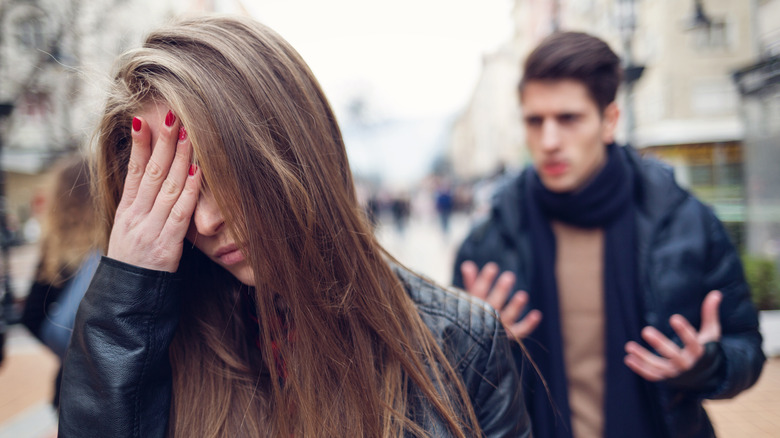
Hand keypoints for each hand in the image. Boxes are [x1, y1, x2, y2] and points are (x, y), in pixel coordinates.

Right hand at [107, 110, 199, 271]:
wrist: (125, 301)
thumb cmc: (134, 266)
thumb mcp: (128, 233)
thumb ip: (140, 208)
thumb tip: (148, 181)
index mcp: (125, 212)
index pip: (133, 171)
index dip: (139, 145)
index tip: (144, 119)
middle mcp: (135, 217)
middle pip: (150, 172)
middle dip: (162, 142)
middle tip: (171, 114)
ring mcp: (149, 230)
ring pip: (167, 187)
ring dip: (179, 157)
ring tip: (188, 132)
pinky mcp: (165, 245)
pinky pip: (180, 213)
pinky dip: (189, 190)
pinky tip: (197, 170)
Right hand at [460, 261, 542, 339]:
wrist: (473, 343)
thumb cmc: (473, 314)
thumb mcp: (470, 297)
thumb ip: (471, 281)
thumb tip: (468, 265)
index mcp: (474, 307)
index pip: (478, 291)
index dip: (485, 280)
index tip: (492, 267)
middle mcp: (486, 317)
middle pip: (494, 303)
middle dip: (501, 290)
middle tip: (509, 276)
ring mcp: (498, 327)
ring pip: (508, 316)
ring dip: (515, 307)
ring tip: (523, 295)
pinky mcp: (510, 336)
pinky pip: (520, 330)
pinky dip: (529, 324)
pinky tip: (537, 314)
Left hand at [624, 290, 722, 380]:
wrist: (707, 376)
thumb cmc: (707, 349)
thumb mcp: (711, 333)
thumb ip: (710, 314)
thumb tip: (716, 293)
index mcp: (699, 352)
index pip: (693, 342)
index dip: (684, 331)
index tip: (674, 318)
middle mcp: (687, 364)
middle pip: (673, 355)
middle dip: (660, 344)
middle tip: (645, 331)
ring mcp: (676, 373)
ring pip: (659, 366)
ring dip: (643, 357)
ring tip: (629, 346)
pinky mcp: (667, 379)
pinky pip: (652, 375)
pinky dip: (640, 368)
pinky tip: (628, 358)